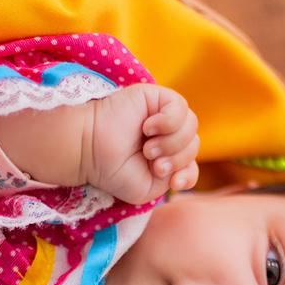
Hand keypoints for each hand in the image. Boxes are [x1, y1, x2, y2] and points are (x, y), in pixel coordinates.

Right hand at [84, 83, 199, 204]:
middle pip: (193, 144)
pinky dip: (168, 122)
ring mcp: (162, 113)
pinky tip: (148, 128)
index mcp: (166, 153)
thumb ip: (176, 177)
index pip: (192, 162)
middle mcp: (166, 132)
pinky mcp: (155, 96)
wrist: (90, 152)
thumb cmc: (114, 171)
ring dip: (171, 143)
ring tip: (148, 149)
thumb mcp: (150, 187)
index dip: (188, 174)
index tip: (174, 183)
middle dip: (177, 159)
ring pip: (190, 126)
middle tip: (152, 162)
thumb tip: (187, 164)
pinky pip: (180, 106)